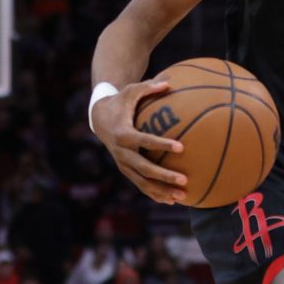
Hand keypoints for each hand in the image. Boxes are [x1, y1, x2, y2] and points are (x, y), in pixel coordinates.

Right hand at [90, 78, 187, 204]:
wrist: (99, 119)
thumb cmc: (121, 102)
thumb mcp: (131, 91)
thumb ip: (149, 87)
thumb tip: (169, 82)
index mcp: (123, 133)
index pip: (144, 141)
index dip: (162, 144)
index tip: (181, 147)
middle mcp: (121, 152)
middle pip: (144, 168)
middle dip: (164, 176)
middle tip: (184, 179)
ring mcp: (122, 164)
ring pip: (142, 182)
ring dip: (162, 190)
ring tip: (182, 196)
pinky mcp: (125, 170)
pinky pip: (141, 185)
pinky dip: (155, 194)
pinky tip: (172, 200)